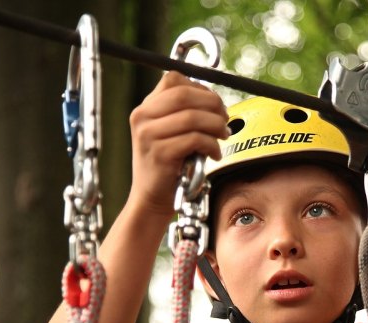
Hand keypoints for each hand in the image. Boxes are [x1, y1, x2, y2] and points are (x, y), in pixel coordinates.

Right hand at [128, 71, 228, 216]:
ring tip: (223, 137)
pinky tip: (214, 154)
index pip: (173, 79)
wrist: (150, 198)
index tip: (214, 104)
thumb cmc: (167, 166)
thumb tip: (215, 102)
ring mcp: (149, 135)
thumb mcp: (168, 133)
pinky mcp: (160, 153)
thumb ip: (183, 114)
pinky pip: (195, 139)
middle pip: (185, 95)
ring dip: (216, 126)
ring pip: (193, 117)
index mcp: (145, 108)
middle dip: (213, 104)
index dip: (200, 88)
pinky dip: (212, 145)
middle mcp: (142, 117)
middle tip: (225, 119)